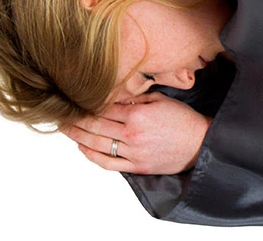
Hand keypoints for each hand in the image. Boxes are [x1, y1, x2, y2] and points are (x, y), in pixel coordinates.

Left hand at [61, 92, 211, 174]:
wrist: (200, 143)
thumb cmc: (184, 120)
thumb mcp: (161, 100)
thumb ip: (136, 98)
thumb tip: (115, 96)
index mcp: (138, 115)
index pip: (104, 108)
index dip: (87, 105)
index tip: (74, 101)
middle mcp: (132, 134)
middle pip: (96, 126)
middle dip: (76, 120)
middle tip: (62, 115)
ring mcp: (133, 152)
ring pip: (98, 144)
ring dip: (78, 136)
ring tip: (66, 129)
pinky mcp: (137, 166)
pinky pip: (108, 163)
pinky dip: (92, 156)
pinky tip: (83, 148)